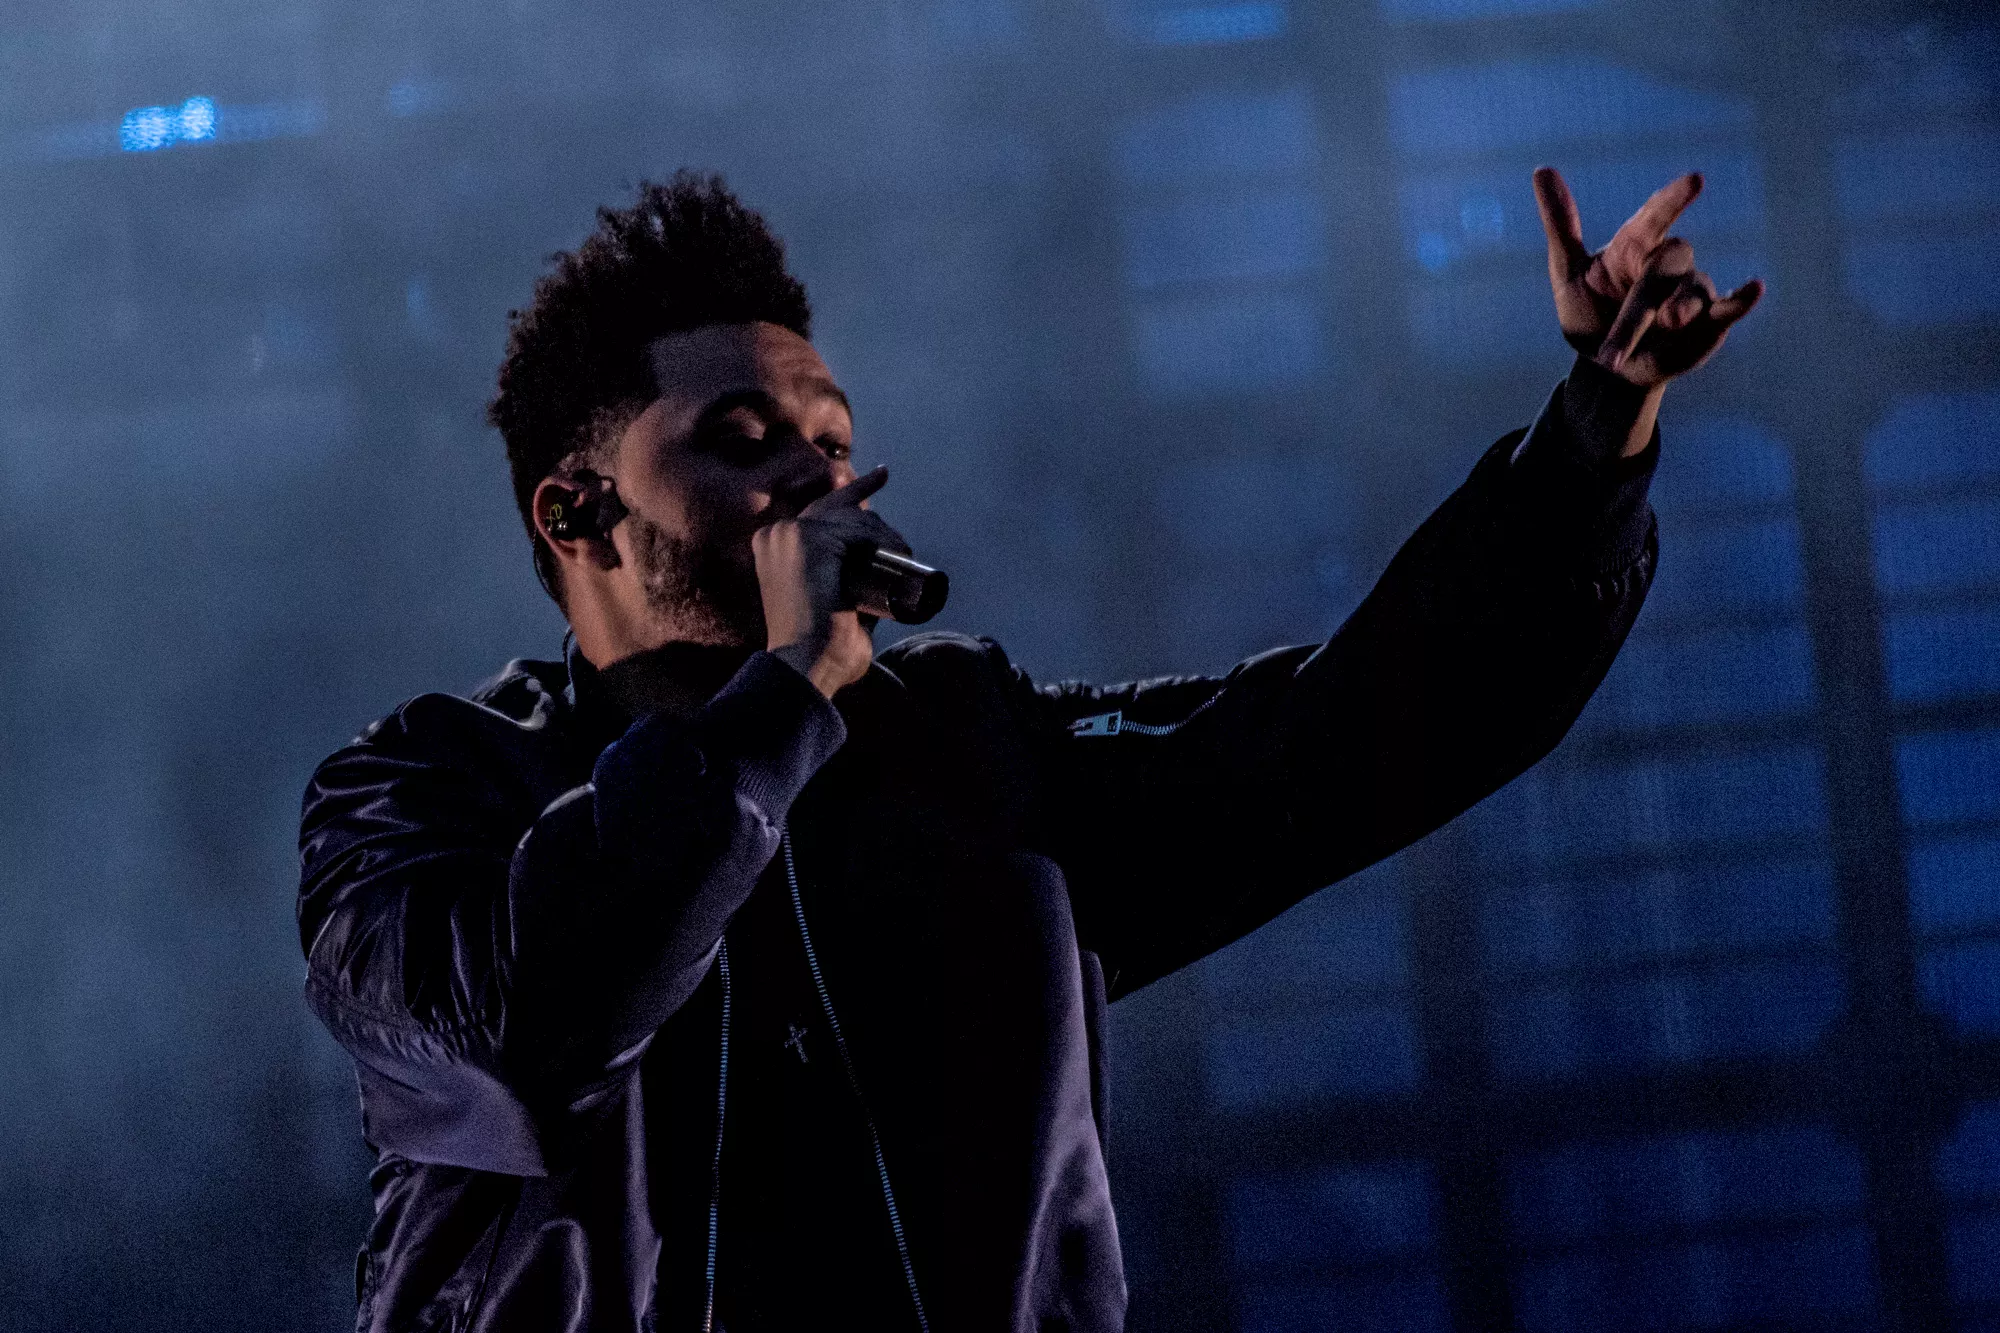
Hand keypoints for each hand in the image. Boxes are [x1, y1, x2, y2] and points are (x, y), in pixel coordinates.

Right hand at [753, 465, 907, 699]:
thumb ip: (848, 584)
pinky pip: (857, 528)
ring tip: (903, 563)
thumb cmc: (821, 649)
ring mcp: (790, 532)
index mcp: (775, 544)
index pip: (823, 507)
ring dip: (887, 537)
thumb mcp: (831, 604)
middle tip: (903, 549)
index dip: (858, 488)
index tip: (883, 475)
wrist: (806, 666)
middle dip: (878, 524)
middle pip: (841, 509)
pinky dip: (883, 539)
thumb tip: (883, 575)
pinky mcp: (807, 538)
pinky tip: (897, 554)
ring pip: (855, 519)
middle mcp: (777, 533)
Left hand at [1533, 167, 1763, 389]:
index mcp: (1633, 247)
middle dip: (1644, 301)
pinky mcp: (1709, 320)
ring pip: (1692, 290)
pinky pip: (1730, 305)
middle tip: (1621, 337)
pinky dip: (1742, 299)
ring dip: (1678, 311)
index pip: (1654, 217)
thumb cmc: (1589, 316)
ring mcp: (1690, 291)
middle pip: (1667, 265)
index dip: (1673, 200)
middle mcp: (1665, 265)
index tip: (1694, 181)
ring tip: (1665, 328)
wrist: (1607, 371)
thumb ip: (1561, 225)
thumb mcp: (1568, 273)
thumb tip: (1542, 170)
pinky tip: (1754, 288)